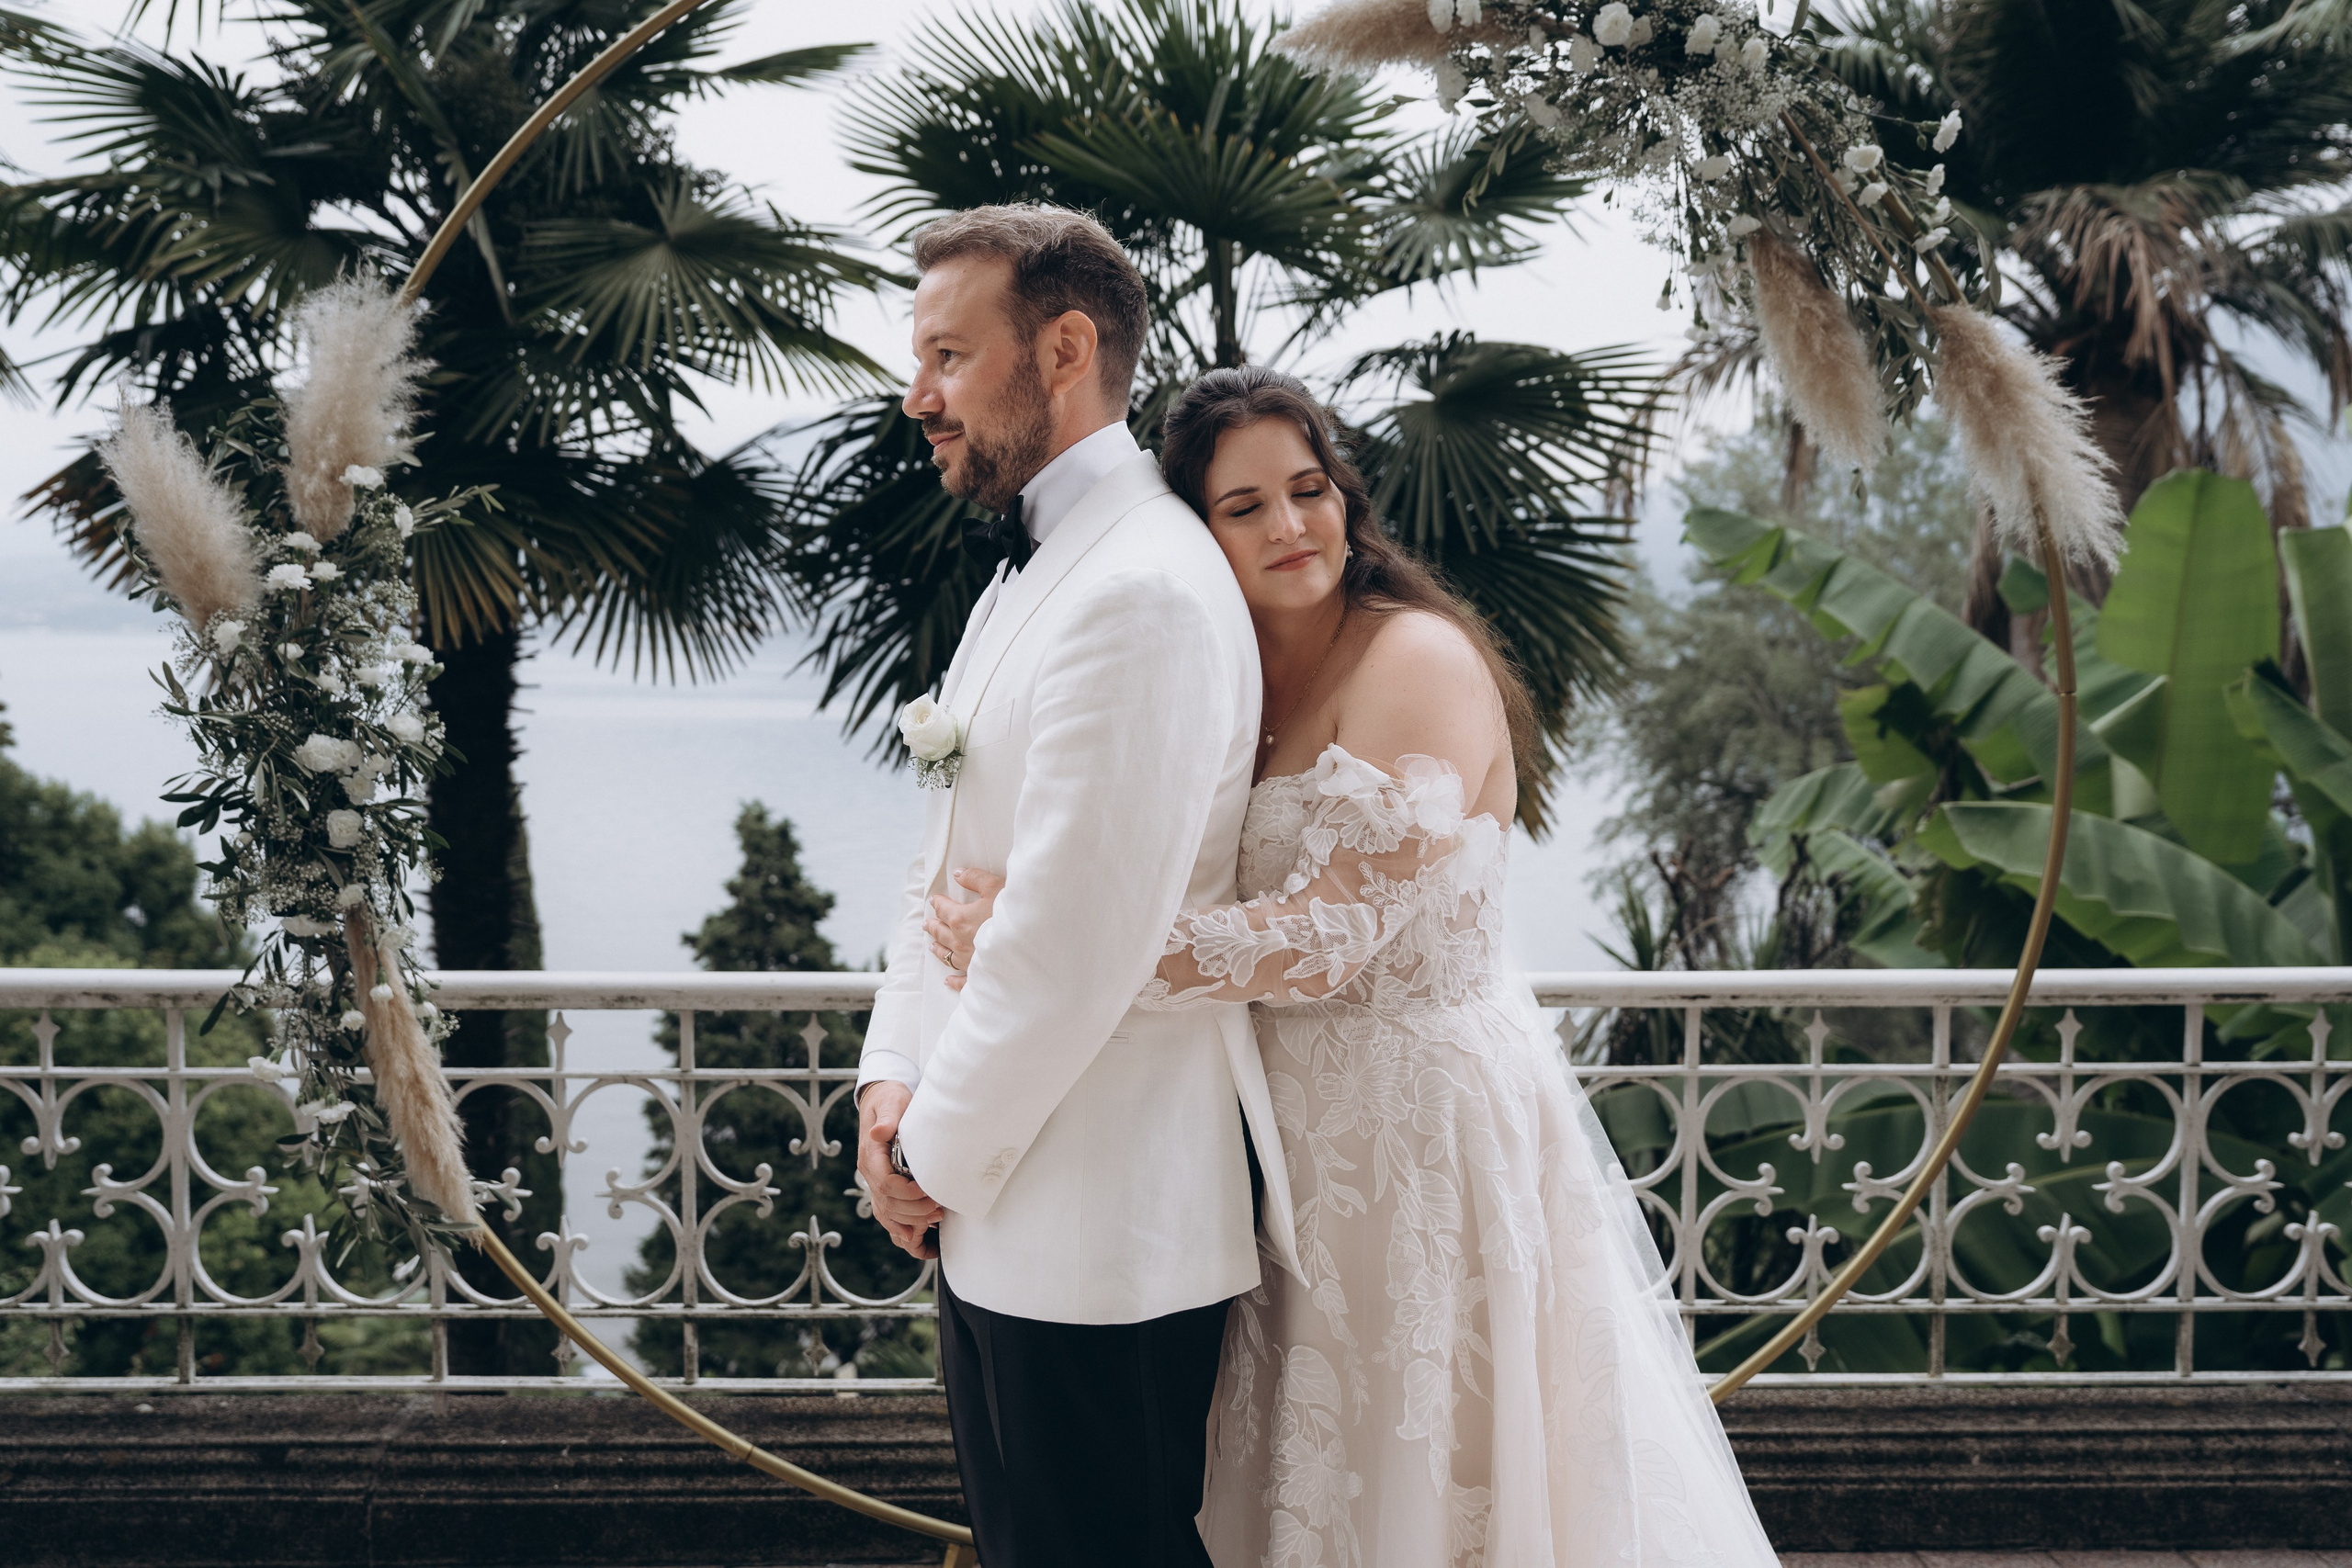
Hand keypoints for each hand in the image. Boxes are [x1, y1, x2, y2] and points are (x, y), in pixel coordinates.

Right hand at [855, 1080, 942, 1259]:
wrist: (882, 1099)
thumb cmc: (890, 1099)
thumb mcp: (891, 1101)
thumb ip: (887, 1117)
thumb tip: (879, 1133)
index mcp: (870, 1155)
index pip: (885, 1183)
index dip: (907, 1192)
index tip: (929, 1190)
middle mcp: (869, 1172)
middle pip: (888, 1203)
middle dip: (914, 1211)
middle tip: (939, 1209)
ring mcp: (874, 1181)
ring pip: (887, 1213)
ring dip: (910, 1221)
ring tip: (935, 1219)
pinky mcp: (883, 1185)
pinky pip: (887, 1213)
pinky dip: (900, 1228)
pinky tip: (917, 1237)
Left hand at [924, 868, 1004, 992]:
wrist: (1031, 942)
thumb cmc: (1014, 913)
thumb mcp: (995, 886)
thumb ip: (974, 878)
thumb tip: (958, 874)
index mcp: (960, 919)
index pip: (943, 909)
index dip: (938, 903)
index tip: (935, 900)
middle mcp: (960, 941)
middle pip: (941, 932)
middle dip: (933, 926)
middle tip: (927, 923)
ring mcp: (968, 961)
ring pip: (947, 955)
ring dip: (938, 949)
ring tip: (932, 946)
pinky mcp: (979, 976)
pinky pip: (962, 981)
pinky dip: (953, 981)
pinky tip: (948, 980)